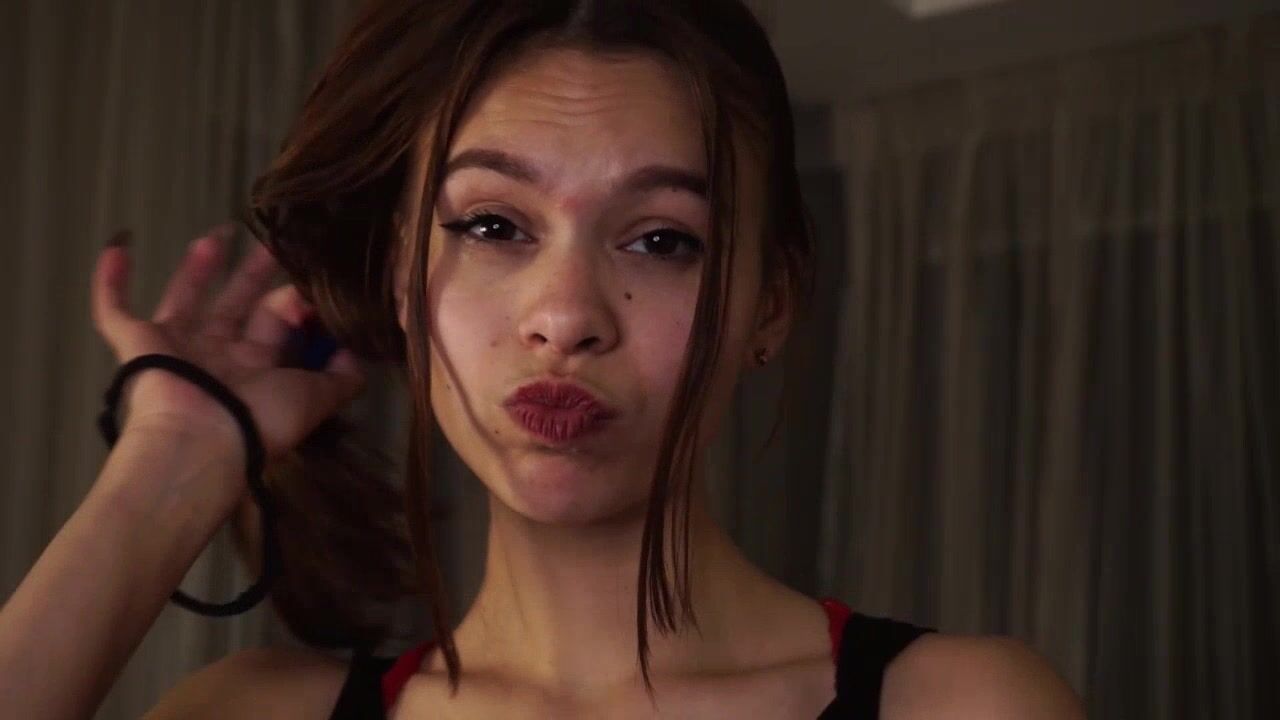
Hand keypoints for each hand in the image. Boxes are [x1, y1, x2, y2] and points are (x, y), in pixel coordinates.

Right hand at [90, 226, 365, 464]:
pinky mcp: (137, 343)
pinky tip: (117, 246)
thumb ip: (343, 378)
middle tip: (273, 241)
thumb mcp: (316, 397)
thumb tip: (357, 353)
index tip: (315, 281)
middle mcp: (217, 354)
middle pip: (237, 303)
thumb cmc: (261, 419)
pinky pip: (114, 309)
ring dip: (200, 268)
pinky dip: (111, 281)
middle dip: (255, 273)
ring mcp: (176, 346)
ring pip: (186, 298)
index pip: (278, 322)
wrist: (202, 439)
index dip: (296, 300)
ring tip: (219, 232)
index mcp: (257, 366)